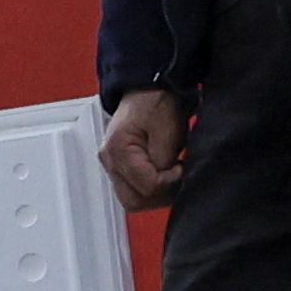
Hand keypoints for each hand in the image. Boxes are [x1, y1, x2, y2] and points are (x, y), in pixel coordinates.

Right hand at [99, 87, 187, 211]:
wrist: (148, 90)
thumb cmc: (157, 104)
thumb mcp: (168, 131)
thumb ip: (164, 161)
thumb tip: (166, 183)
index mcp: (117, 150)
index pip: (146, 187)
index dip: (169, 182)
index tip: (181, 167)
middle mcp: (109, 161)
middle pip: (134, 201)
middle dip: (161, 194)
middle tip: (177, 178)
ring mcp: (112, 166)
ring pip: (133, 200)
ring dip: (156, 194)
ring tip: (171, 176)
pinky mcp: (119, 167)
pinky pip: (133, 191)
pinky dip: (150, 190)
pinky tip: (163, 175)